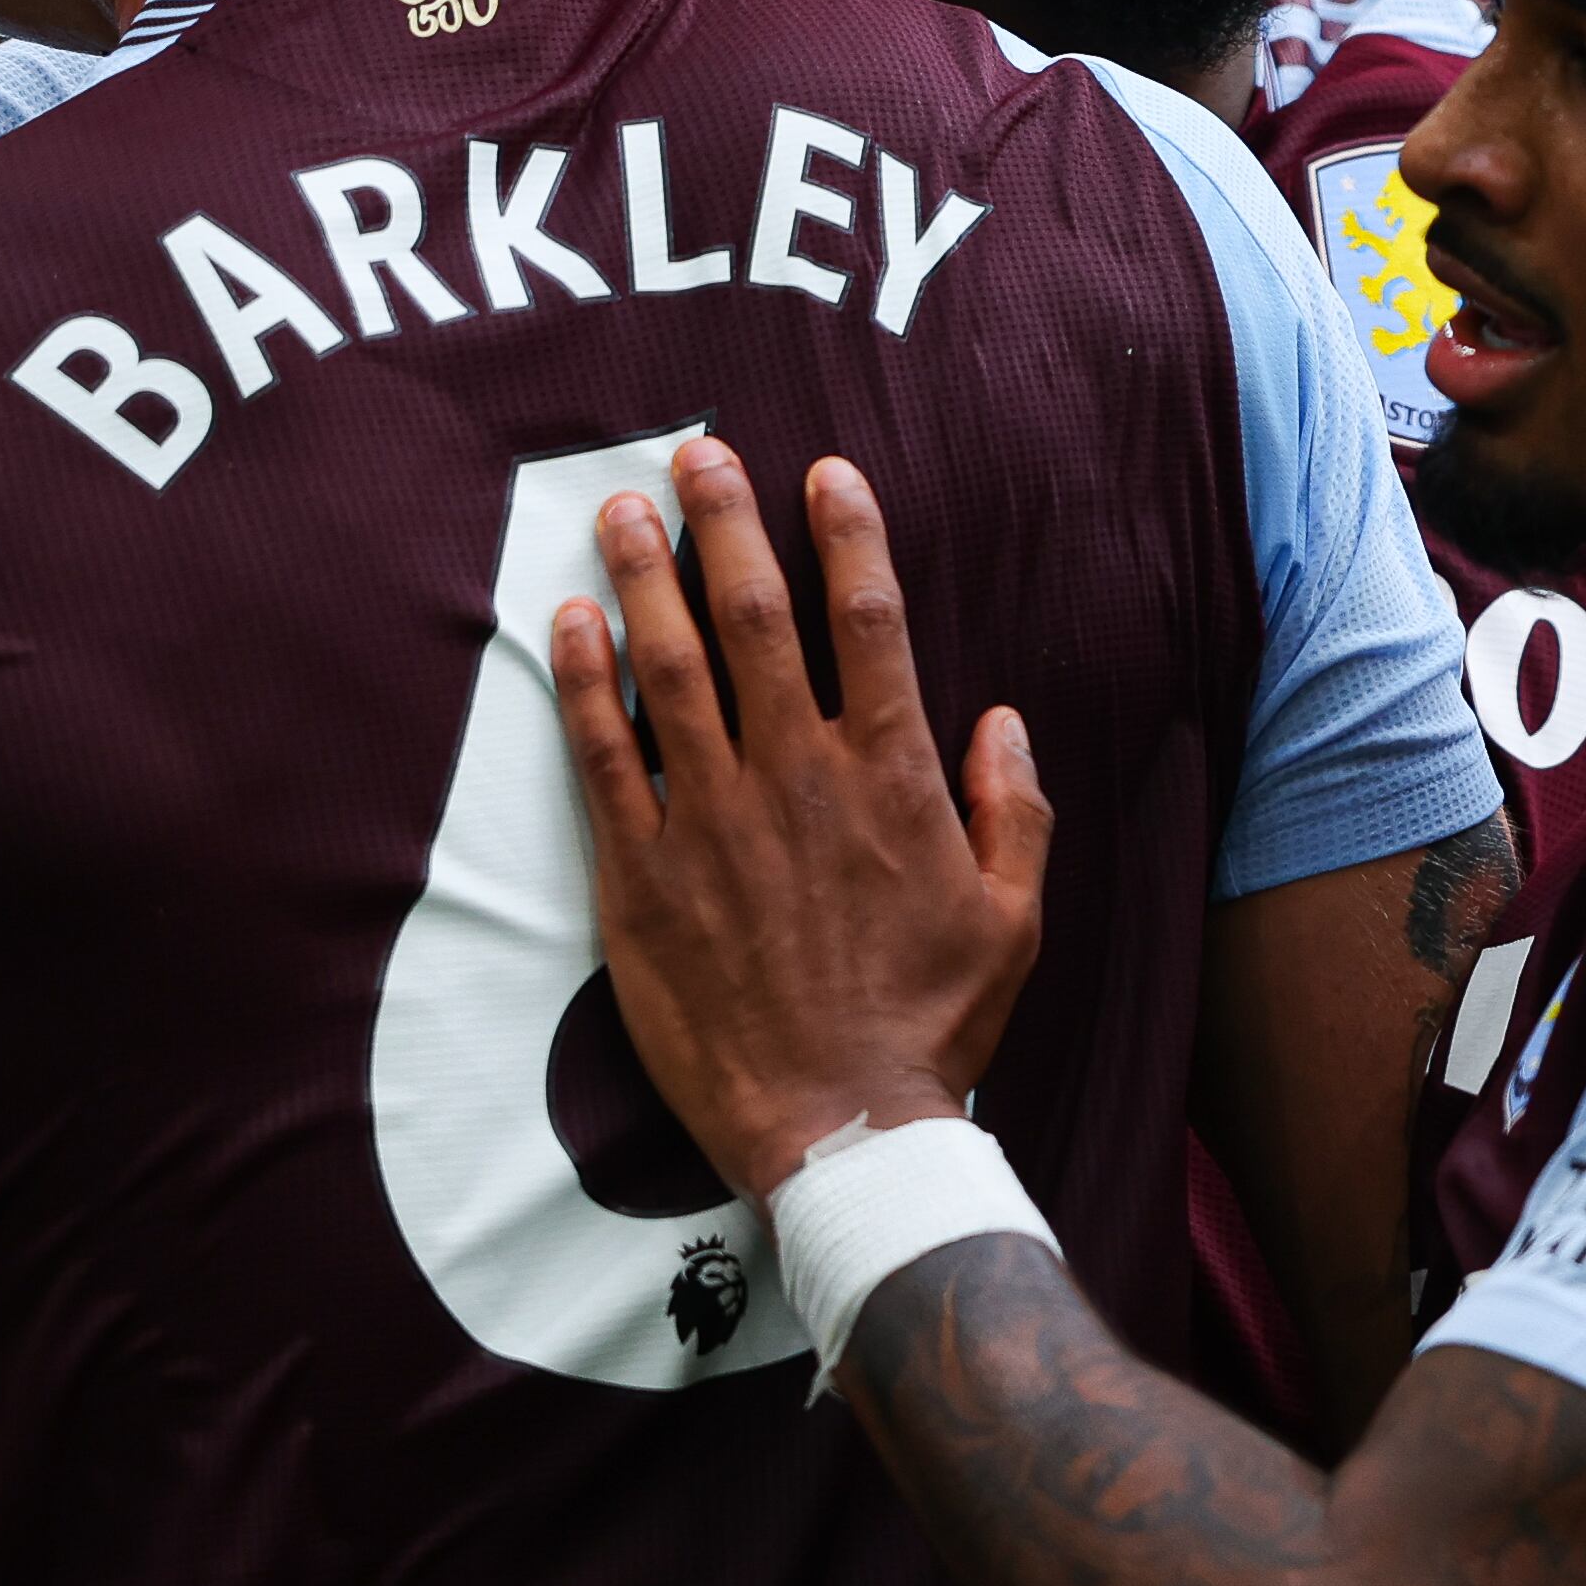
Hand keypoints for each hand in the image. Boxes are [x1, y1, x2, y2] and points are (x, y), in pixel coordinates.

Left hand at [548, 440, 1051, 1203]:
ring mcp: (711, 822)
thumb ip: (1013, 809)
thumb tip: (1000, 719)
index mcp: (889, 778)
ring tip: (621, 508)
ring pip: (671, 668)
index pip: (868, 622)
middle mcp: (796, 778)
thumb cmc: (932, 1027)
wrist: (841, 1132)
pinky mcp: (643, 876)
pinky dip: (585, 682)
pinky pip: (605, 757)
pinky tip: (570, 623)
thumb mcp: (1015, 919)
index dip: (844, 534)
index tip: (820, 471)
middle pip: (756, 617)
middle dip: (726, 523)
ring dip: (645, 577)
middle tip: (698, 454)